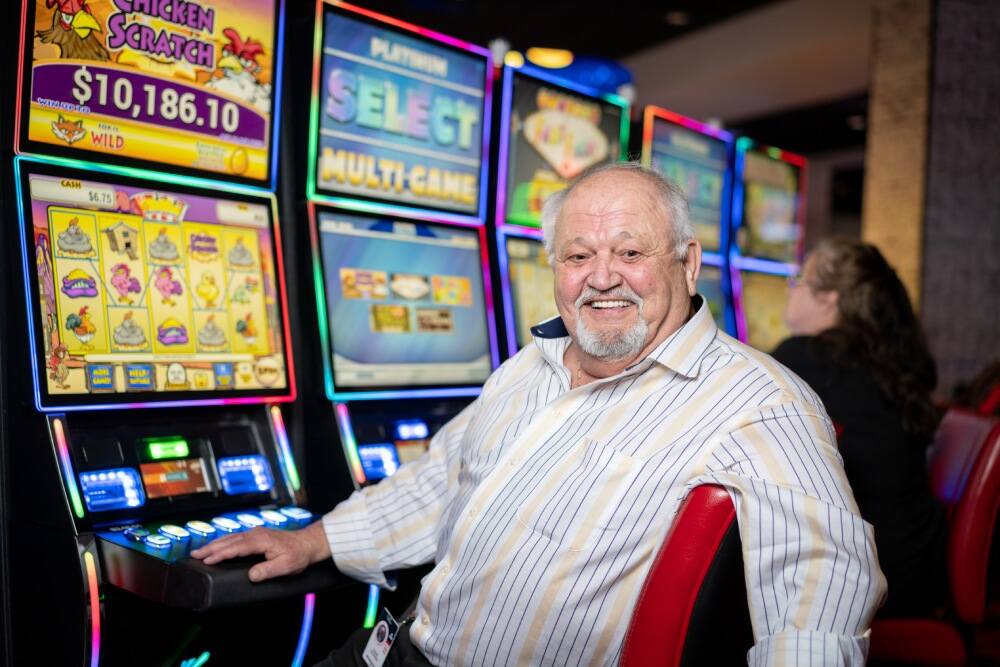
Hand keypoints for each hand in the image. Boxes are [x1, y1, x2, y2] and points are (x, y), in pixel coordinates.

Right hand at [190, 521, 331, 581]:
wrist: (309, 543)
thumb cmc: (298, 555)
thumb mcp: (285, 566)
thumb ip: (268, 571)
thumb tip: (251, 575)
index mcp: (261, 541)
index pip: (236, 548)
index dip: (220, 554)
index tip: (207, 560)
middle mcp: (256, 534)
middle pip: (229, 541)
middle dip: (211, 548)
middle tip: (194, 555)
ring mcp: (256, 533)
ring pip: (231, 538)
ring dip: (215, 544)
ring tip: (200, 551)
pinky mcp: (257, 535)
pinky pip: (236, 538)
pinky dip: (224, 542)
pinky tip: (218, 546)